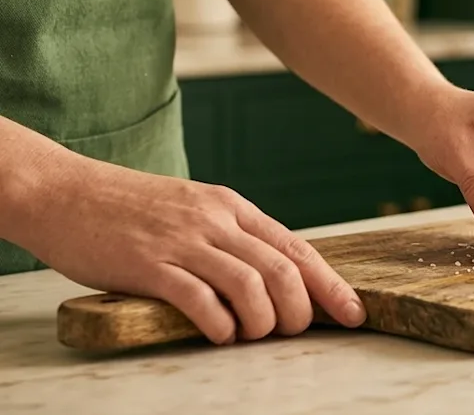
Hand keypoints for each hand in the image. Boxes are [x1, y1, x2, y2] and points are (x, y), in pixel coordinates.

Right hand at [14, 153, 366, 344]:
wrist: (64, 191)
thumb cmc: (130, 208)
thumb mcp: (193, 209)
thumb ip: (230, 236)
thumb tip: (272, 274)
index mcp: (232, 207)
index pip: (296, 248)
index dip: (330, 284)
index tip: (355, 311)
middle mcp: (215, 220)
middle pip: (283, 269)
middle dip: (301, 309)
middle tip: (294, 332)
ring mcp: (183, 241)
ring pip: (250, 284)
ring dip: (263, 321)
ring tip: (254, 335)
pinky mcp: (149, 264)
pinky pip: (200, 298)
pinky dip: (220, 323)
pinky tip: (220, 334)